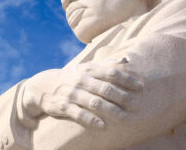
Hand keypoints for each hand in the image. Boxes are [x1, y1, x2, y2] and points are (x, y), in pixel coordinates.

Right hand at [22, 62, 142, 128]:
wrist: (44, 86)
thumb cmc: (72, 77)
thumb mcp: (86, 67)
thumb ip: (105, 64)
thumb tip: (126, 60)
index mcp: (88, 69)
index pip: (111, 72)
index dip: (127, 79)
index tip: (140, 87)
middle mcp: (81, 80)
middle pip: (105, 88)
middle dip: (123, 97)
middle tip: (136, 105)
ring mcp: (72, 93)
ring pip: (94, 102)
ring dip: (111, 110)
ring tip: (125, 118)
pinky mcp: (63, 106)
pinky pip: (79, 114)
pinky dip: (91, 120)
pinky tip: (103, 126)